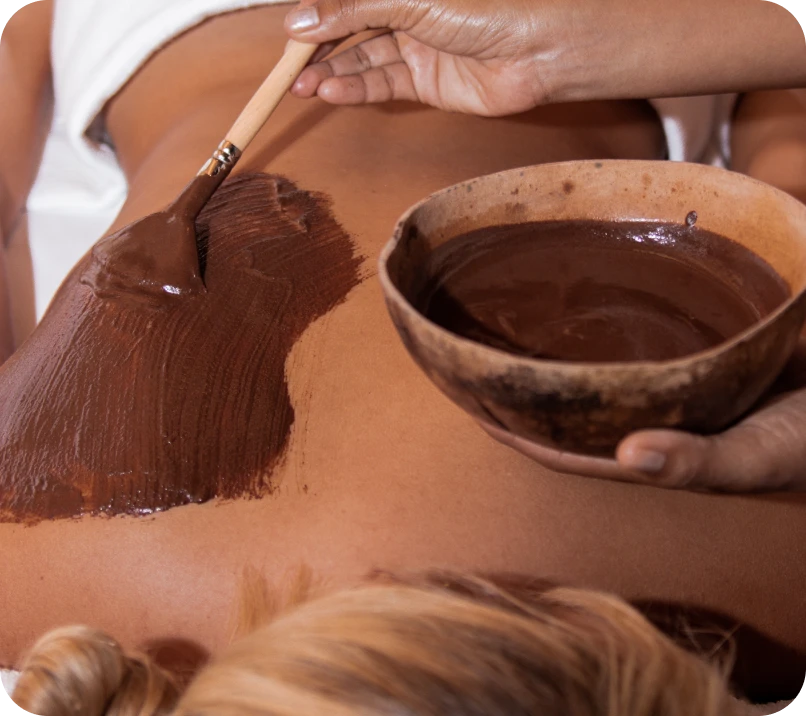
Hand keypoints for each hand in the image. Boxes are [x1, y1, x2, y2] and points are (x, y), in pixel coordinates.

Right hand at [284, 0, 805, 114]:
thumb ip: (352, 10)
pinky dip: (355, 88)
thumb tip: (299, 20)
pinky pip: (382, 84)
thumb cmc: (489, 6)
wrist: (542, 49)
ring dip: (331, 70)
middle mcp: (409, 10)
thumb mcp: (408, 0)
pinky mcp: (427, 83)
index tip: (289, 28)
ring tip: (301, 84)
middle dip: (319, 44)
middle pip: (351, 26)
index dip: (317, 11)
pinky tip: (329, 90)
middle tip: (287, 63)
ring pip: (362, 58)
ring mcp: (418, 46)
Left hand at [482, 336, 805, 492]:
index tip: (472, 405)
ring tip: (508, 331)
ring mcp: (668, 389)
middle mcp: (652, 420)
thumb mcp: (759, 456)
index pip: (567, 448)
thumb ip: (698, 462)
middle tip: (474, 358)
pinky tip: (580, 308)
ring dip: (555, 361)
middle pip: (572, 409)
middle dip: (525, 392)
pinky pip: (631, 347)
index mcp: (655, 451)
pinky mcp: (690, 358)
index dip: (519, 431)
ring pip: (596, 377)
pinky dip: (601, 334)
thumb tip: (627, 454)